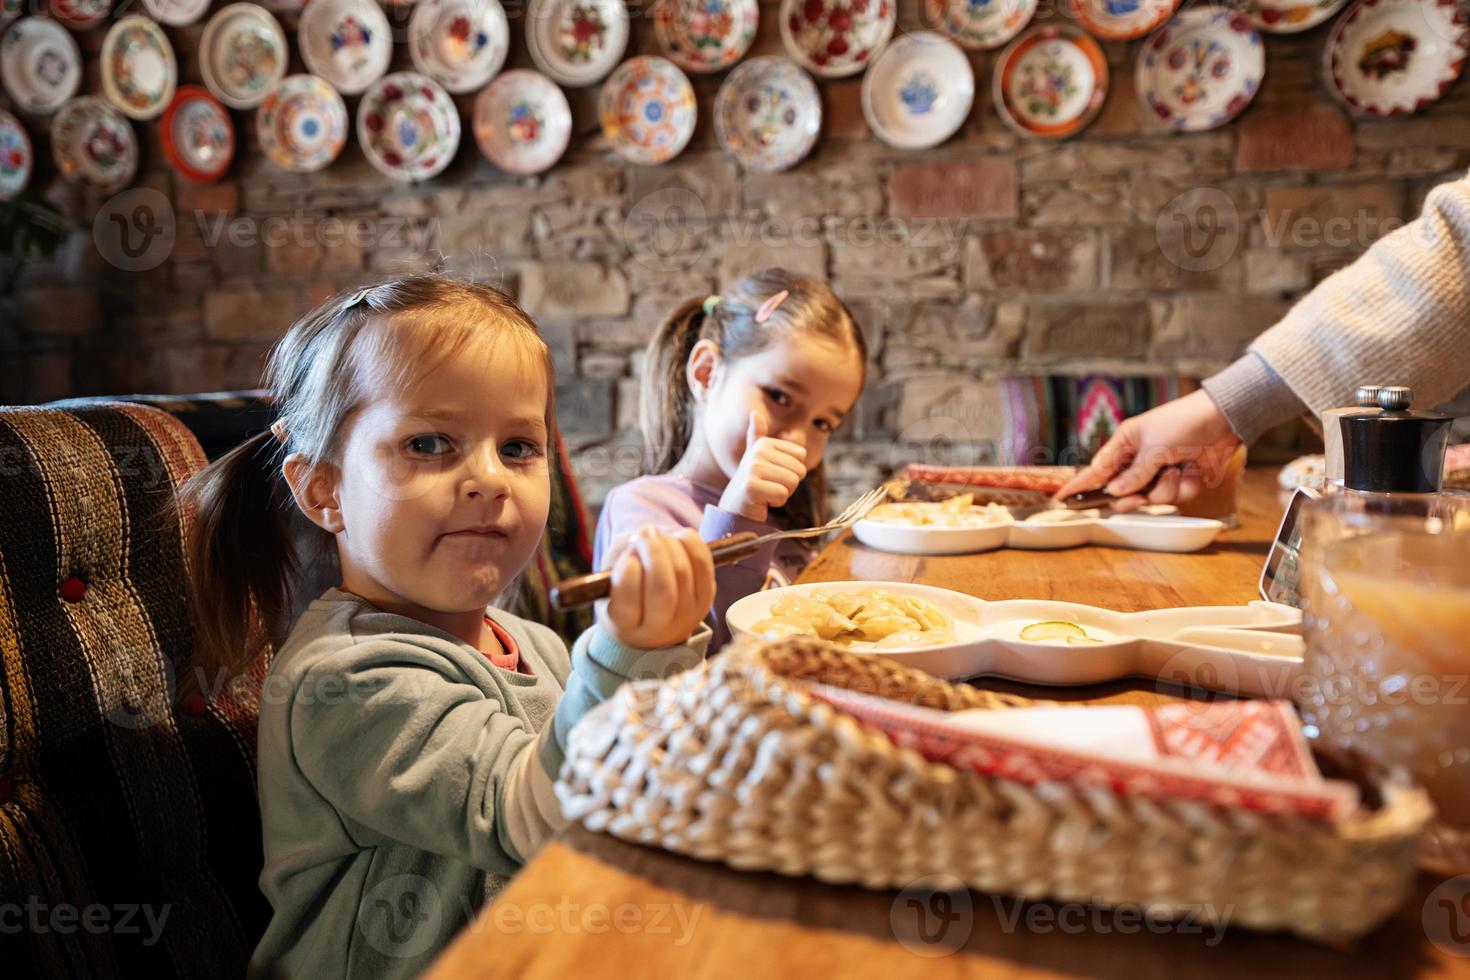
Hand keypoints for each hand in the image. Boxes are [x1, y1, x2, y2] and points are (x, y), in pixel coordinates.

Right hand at [600, 527, 715, 649]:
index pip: (627, 604)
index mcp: (626, 627)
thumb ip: (616, 566)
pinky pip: (702, 562)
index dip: (627, 574)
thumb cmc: (625, 591)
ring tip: (654, 535)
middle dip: (653, 553)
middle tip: (643, 533)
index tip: (627, 556)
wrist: (654, 611)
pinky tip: (675, 538)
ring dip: (668, 544)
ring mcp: (687, 614)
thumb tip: (637, 546)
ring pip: (683, 572)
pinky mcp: (706, 597)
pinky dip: (689, 542)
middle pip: (663, 590)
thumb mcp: (608, 584)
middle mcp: (659, 628)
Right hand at [718, 411, 807, 521]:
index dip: (792, 470)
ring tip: (765, 493)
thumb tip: (754, 413)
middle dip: (788, 484)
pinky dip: (775, 502)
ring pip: (792, 483)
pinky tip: (761, 501)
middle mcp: (758, 452)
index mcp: (764, 443)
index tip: (772, 475)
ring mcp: (753, 468)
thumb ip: (757, 436)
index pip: (801, 456)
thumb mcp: (756, 457)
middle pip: (799, 470)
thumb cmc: (751, 482)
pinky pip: (782, 495)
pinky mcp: (751, 487)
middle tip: (769, 487)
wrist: (734, 507)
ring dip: (782, 493)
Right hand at [1054, 390, 1241, 511]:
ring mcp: (1162, 470)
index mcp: (1125, 444)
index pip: (1096, 469)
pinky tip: (1194, 469)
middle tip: (1139, 498)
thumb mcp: (1153, 448)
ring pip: (1153, 497)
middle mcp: (1140, 459)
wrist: (1225, 418)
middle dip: (1133, 497)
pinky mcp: (1183, 478)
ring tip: (1177, 469)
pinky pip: (1178, 496)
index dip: (1079, 485)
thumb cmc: (1183, 422)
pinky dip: (1187, 486)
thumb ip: (1133, 474)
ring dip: (1167, 488)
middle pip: (1124, 492)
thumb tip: (1116, 492)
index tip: (1062, 499)